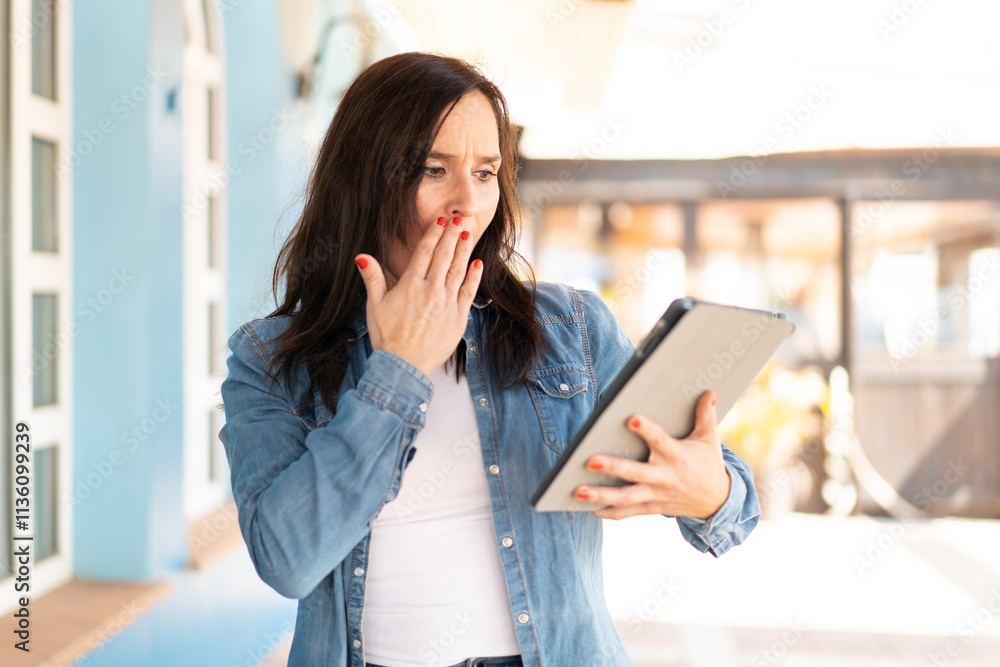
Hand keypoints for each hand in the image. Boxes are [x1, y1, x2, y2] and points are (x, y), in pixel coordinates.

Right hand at [355, 216, 481, 377]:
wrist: (403, 365)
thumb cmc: (387, 337)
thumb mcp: (375, 306)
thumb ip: (373, 278)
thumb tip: (362, 256)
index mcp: (410, 285)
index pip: (425, 252)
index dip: (434, 234)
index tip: (441, 221)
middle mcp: (430, 290)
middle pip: (444, 256)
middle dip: (452, 235)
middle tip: (459, 219)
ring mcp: (446, 303)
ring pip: (458, 270)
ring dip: (464, 250)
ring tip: (468, 233)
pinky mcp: (458, 317)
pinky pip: (469, 292)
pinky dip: (474, 276)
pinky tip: (477, 263)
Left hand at [574, 391, 730, 520]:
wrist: (717, 501)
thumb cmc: (707, 464)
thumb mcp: (708, 439)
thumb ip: (706, 415)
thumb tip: (710, 392)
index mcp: (677, 456)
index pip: (660, 441)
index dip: (647, 430)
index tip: (632, 418)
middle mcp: (664, 477)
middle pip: (635, 473)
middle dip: (612, 467)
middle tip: (590, 461)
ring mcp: (656, 494)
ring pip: (626, 497)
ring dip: (601, 495)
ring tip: (578, 491)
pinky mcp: (652, 507)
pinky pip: (628, 512)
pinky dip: (609, 511)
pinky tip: (590, 509)